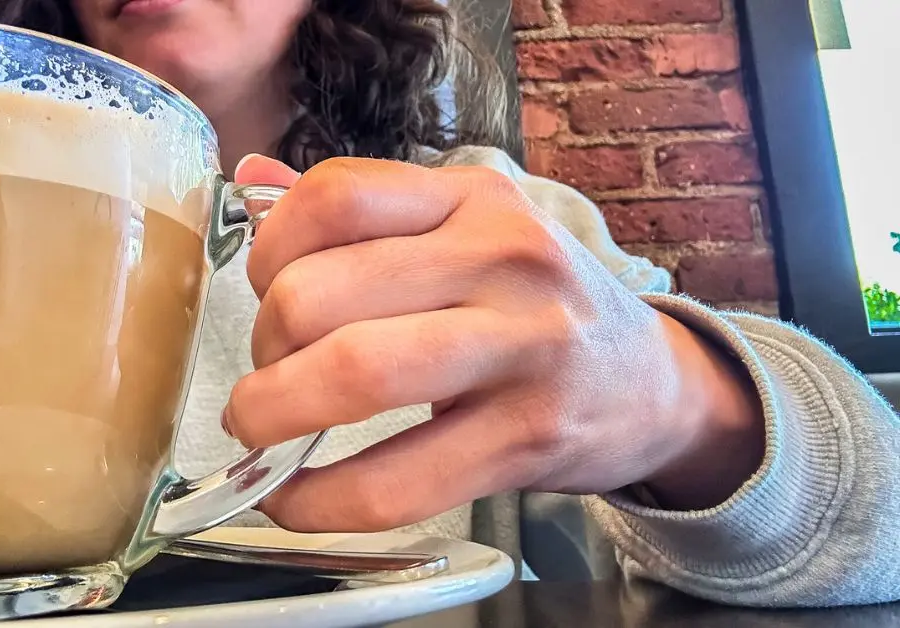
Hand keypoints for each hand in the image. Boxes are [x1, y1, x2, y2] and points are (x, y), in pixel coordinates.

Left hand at [224, 154, 765, 531]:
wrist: (653, 384)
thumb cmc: (537, 307)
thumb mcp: (469, 232)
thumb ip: (366, 213)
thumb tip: (249, 179)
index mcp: (474, 198)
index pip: (333, 196)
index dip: (267, 251)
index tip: (265, 291)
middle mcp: (503, 258)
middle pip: (319, 292)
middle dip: (261, 346)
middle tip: (268, 374)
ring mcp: (523, 348)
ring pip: (353, 373)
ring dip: (271, 414)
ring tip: (261, 429)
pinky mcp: (528, 439)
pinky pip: (393, 482)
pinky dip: (317, 500)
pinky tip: (295, 496)